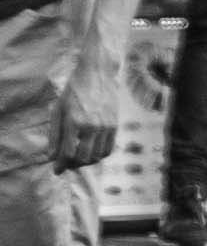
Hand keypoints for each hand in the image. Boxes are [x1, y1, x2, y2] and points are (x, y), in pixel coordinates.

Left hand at [50, 37, 123, 170]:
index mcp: (74, 122)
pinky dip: (100, 155)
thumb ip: (54, 134)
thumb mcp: (58, 109)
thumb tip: (51, 156)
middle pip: (84, 157)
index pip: (68, 153)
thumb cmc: (74, 91)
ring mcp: (106, 126)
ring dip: (87, 161)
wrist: (98, 75)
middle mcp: (92, 126)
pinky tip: (92, 151)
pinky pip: (109, 148)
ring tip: (79, 158)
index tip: (57, 170)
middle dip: (74, 164)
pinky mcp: (115, 125)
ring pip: (98, 155)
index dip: (61, 165)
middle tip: (67, 163)